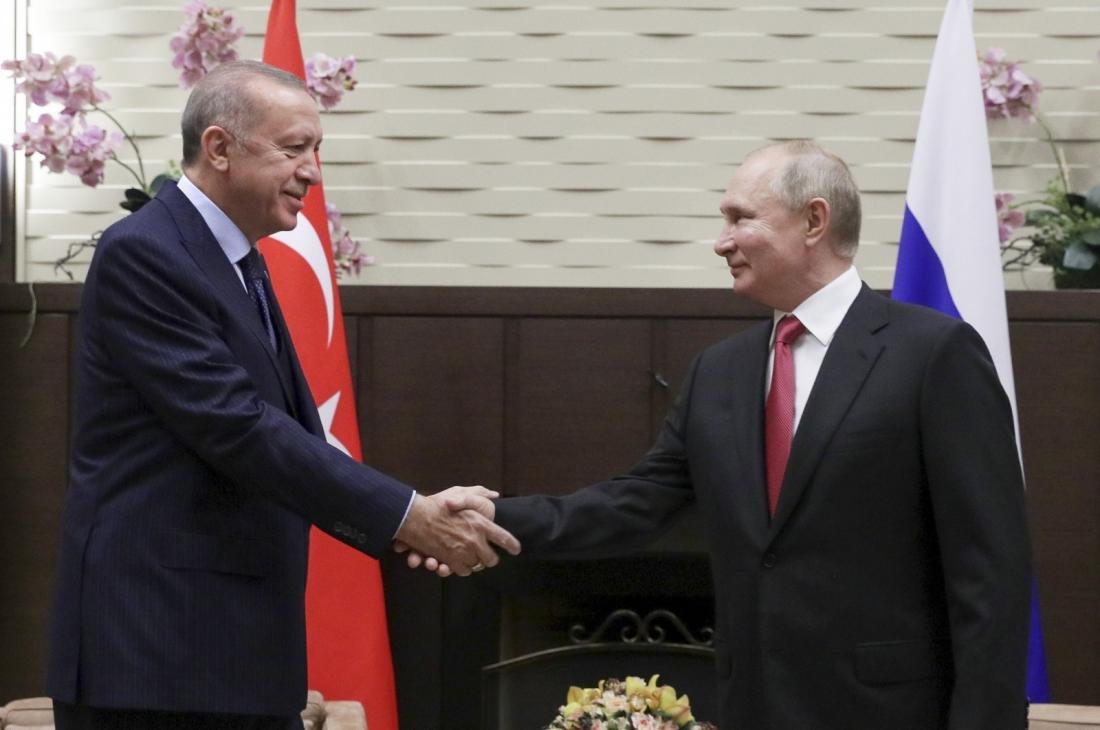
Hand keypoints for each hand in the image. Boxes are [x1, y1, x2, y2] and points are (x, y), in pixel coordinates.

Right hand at [393, 486, 519, 576]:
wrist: (415, 518)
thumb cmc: (437, 504)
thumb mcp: (459, 493)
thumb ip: (478, 494)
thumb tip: (493, 494)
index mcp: (481, 523)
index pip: (504, 538)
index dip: (512, 545)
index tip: (516, 550)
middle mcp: (475, 540)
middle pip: (492, 559)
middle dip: (490, 559)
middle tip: (486, 556)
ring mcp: (464, 553)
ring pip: (477, 566)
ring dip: (474, 563)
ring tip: (470, 558)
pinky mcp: (451, 562)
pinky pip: (463, 571)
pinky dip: (461, 569)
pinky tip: (459, 562)